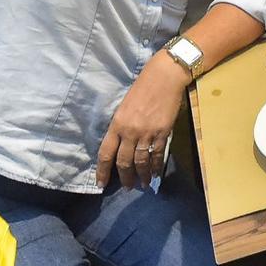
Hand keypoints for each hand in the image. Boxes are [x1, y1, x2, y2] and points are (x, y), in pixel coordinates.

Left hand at [95, 57, 187, 189]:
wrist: (164, 77)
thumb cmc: (142, 87)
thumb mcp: (123, 107)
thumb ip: (121, 126)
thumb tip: (120, 145)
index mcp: (117, 124)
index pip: (106, 153)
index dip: (103, 171)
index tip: (101, 184)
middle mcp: (130, 132)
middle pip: (124, 162)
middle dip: (125, 178)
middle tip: (127, 187)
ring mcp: (147, 133)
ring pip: (141, 162)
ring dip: (141, 176)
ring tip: (142, 184)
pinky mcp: (162, 133)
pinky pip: (157, 155)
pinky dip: (156, 166)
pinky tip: (155, 174)